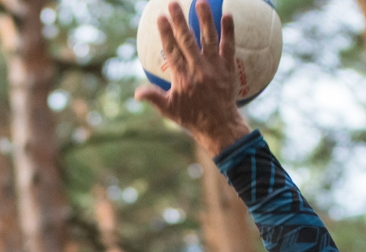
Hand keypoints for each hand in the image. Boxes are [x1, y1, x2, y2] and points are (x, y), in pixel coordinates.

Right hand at [134, 0, 251, 156]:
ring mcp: (215, 67)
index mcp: (182, 77)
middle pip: (187, 40)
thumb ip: (153, 97)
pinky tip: (227, 15)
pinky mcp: (229, 68)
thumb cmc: (192, 117)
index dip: (165, 33)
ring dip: (204, 19)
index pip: (172, 50)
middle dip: (179, 20)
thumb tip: (136, 93)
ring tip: (200, 2)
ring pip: (209, 39)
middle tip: (173, 3)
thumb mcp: (169, 110)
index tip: (160, 17)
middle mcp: (198, 69)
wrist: (219, 125)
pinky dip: (228, 31)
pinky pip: (229, 46)